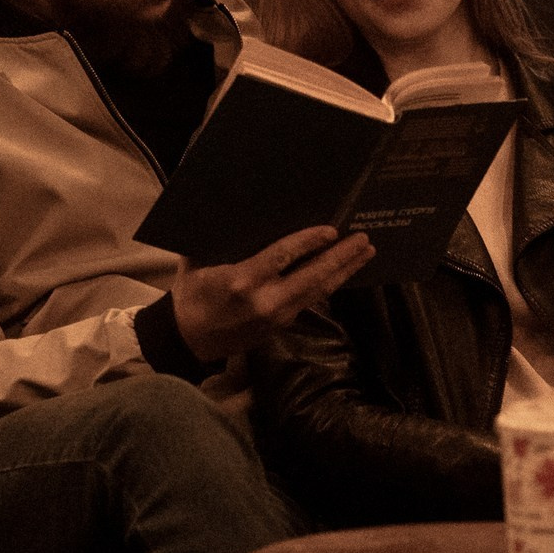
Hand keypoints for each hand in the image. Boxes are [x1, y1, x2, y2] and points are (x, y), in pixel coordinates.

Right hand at [171, 226, 373, 362]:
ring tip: (366, 253)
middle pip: (313, 276)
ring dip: (344, 271)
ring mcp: (277, 316)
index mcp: (242, 281)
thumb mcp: (197, 262)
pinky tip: (342, 272)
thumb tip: (242, 211)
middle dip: (341, 257)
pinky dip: (329, 284)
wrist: (188, 342)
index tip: (332, 230)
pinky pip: (310, 301)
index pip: (283, 257)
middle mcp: (266, 301)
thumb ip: (221, 241)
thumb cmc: (191, 295)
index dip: (309, 242)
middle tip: (364, 239)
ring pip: (318, 291)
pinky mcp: (281, 326)